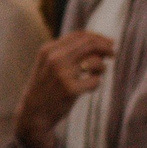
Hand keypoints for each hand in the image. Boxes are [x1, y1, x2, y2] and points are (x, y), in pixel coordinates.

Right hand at [14, 31, 116, 147]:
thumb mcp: (50, 64)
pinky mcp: (70, 90)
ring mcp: (62, 74)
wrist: (33, 112)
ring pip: (95, 62)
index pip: (79, 35)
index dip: (98, 37)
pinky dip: (96, 84)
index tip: (109, 43)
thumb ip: (69, 52)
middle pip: (90, 44)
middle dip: (106, 48)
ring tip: (95, 75)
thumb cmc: (47, 87)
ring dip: (101, 68)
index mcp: (49, 49)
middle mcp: (55, 58)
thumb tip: (103, 44)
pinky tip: (87, 89)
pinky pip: (95, 81)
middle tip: (113, 54)